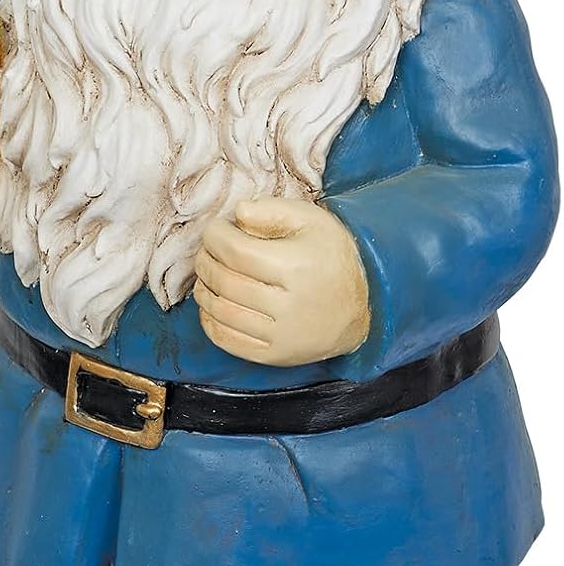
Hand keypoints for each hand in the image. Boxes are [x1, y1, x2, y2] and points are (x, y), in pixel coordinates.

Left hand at [194, 196, 369, 366]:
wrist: (362, 307)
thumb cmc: (331, 257)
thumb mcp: (312, 220)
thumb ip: (273, 209)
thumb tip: (237, 213)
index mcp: (297, 267)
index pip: (236, 252)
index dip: (215, 237)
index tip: (216, 230)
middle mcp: (289, 305)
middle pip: (225, 282)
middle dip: (205, 261)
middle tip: (207, 250)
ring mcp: (282, 335)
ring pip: (222, 312)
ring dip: (204, 290)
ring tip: (208, 274)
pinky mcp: (276, 356)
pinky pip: (228, 341)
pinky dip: (209, 321)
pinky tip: (212, 304)